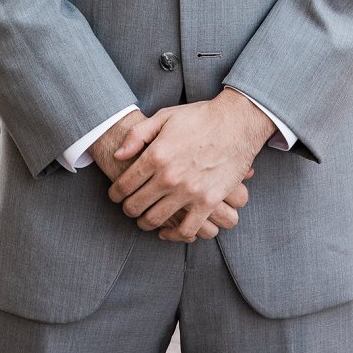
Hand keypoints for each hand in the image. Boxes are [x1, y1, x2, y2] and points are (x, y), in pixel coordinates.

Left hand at [91, 110, 248, 241]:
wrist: (237, 122)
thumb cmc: (199, 118)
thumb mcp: (164, 117)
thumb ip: (137, 136)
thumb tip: (117, 155)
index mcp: (156, 155)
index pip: (124, 184)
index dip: (115, 194)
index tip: (115, 196)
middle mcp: (169, 176)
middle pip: (136, 205)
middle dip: (127, 209)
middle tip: (127, 208)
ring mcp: (189, 191)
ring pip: (156, 219)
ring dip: (145, 223)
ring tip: (144, 219)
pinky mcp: (209, 202)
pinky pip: (187, 229)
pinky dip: (174, 235)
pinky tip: (168, 232)